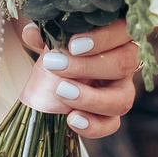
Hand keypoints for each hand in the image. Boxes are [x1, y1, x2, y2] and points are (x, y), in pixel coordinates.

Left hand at [19, 20, 139, 139]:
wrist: (56, 79)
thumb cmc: (63, 52)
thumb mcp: (55, 40)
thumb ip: (47, 36)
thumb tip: (31, 33)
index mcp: (119, 36)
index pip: (123, 31)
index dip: (102, 39)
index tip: (72, 45)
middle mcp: (126, 62)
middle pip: (125, 63)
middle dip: (87, 66)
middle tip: (55, 66)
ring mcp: (122, 91)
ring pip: (123, 98)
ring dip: (91, 98)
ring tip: (60, 91)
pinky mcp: (112, 116)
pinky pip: (112, 125)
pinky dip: (93, 125)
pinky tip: (71, 119)